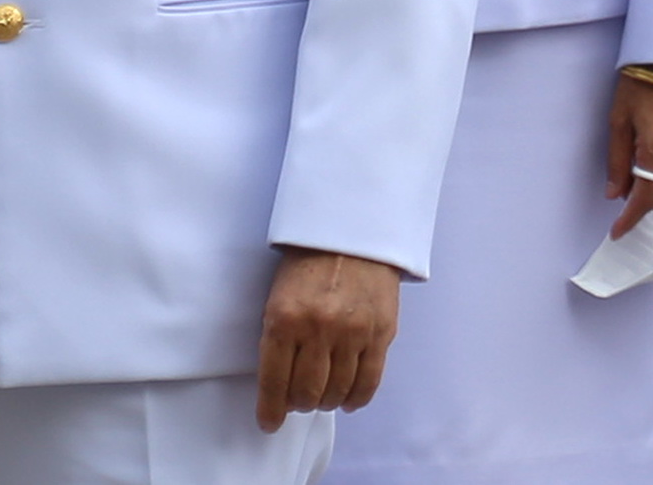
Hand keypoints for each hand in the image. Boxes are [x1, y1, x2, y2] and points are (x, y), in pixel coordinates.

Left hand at [255, 247, 401, 426]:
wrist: (355, 230)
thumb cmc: (310, 265)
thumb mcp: (279, 297)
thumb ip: (279, 340)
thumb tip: (281, 387)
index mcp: (285, 319)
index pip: (274, 383)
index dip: (270, 411)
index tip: (270, 422)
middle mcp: (319, 328)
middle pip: (307, 393)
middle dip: (299, 403)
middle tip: (299, 398)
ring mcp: (354, 331)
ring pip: (336, 392)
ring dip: (326, 401)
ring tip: (323, 395)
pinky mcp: (382, 331)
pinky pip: (369, 381)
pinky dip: (355, 398)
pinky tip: (347, 399)